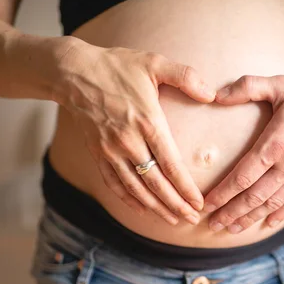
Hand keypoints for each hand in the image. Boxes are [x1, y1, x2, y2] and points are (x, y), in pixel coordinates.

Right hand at [57, 39, 214, 224]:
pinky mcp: (97, 154)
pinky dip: (128, 200)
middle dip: (175, 205)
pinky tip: (143, 209)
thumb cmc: (117, 66)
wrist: (72, 72)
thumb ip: (185, 76)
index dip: (186, 188)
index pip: (171, 164)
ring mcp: (110, 150)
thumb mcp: (154, 63)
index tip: (199, 204)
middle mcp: (128, 141)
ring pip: (135, 188)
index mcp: (147, 122)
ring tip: (173, 220)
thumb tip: (212, 94)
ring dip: (156, 208)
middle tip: (192, 220)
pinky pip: (114, 183)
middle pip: (155, 183)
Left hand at [204, 74, 283, 232]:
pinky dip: (280, 215)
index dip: (223, 193)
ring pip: (271, 204)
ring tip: (232, 229)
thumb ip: (248, 87)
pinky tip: (267, 225)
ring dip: (250, 218)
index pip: (242, 177)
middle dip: (231, 212)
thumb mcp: (282, 85)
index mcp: (276, 145)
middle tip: (213, 224)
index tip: (207, 204)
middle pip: (253, 197)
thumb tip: (217, 94)